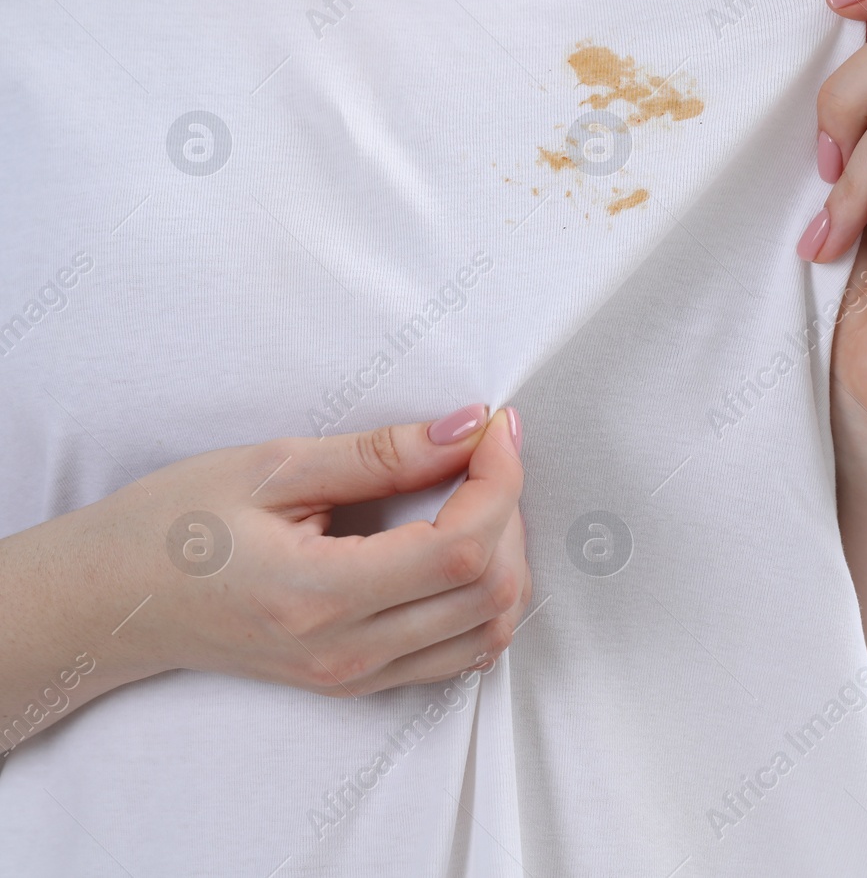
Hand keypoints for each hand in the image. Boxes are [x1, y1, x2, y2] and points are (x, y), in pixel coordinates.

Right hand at [4, 405, 531, 711]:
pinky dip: (485, 600)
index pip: (460, 549)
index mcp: (319, 596)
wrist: (113, 602)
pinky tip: (462, 548)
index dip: (500, 481)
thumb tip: (468, 428)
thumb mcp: (272, 467)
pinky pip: (460, 654)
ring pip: (489, 632)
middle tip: (484, 455)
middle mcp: (346, 653)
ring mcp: (355, 678)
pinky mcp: (358, 683)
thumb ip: (380, 453)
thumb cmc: (173, 526)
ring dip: (506, 559)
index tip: (495, 428)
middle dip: (509, 512)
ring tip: (476, 498)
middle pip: (489, 593)